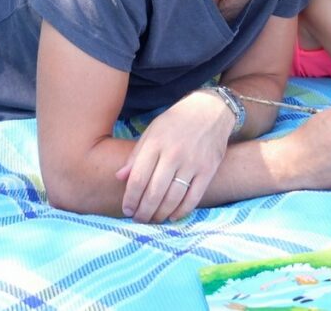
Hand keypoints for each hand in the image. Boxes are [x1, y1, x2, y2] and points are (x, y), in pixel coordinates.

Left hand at [115, 90, 233, 222]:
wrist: (211, 110)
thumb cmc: (176, 121)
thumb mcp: (152, 131)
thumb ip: (136, 155)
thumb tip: (119, 177)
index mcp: (156, 143)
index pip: (138, 179)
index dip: (130, 199)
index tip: (127, 209)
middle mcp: (174, 154)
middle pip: (154, 193)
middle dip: (143, 212)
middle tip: (138, 219)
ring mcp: (193, 163)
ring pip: (173, 199)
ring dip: (160, 214)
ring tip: (153, 219)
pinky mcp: (208, 170)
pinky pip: (193, 198)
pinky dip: (181, 211)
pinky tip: (172, 216)